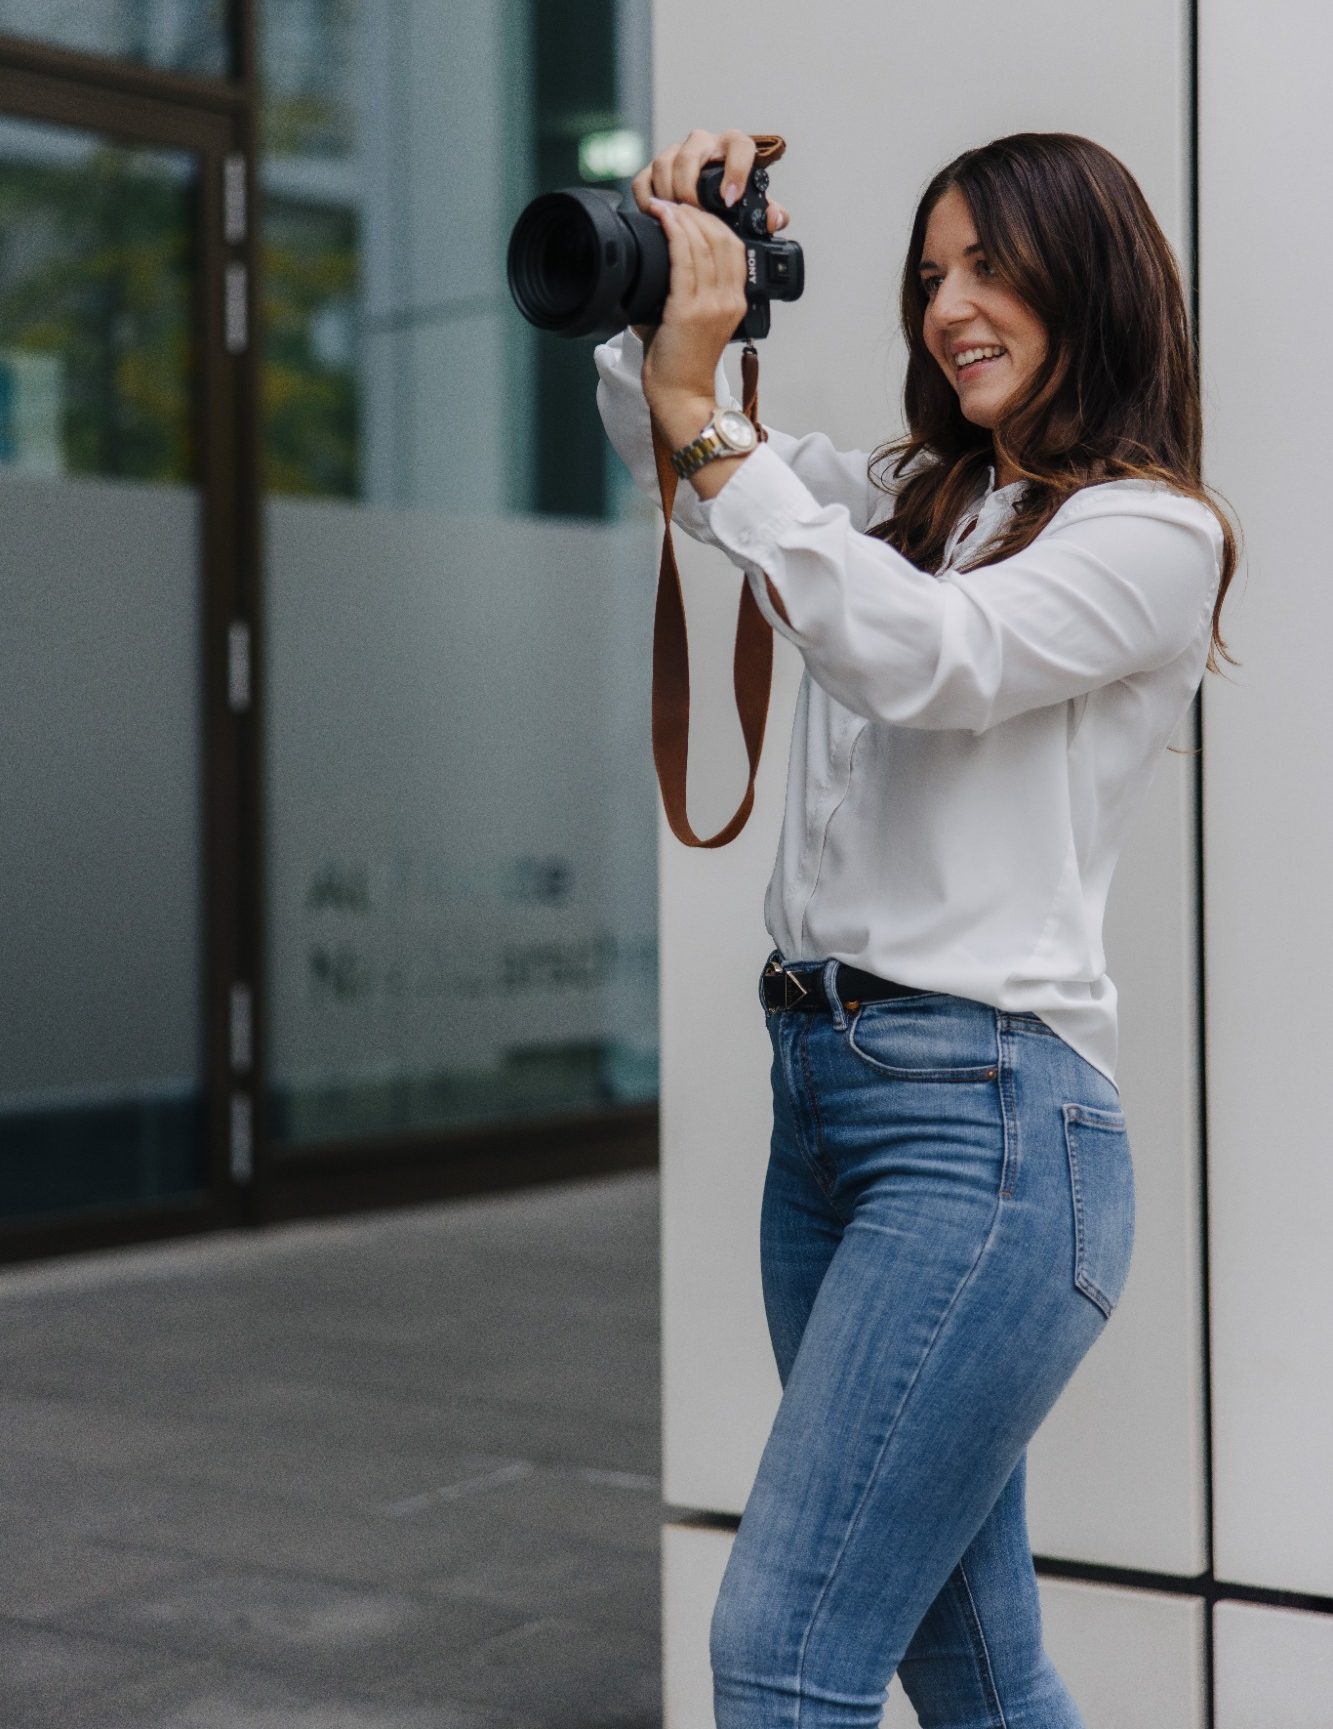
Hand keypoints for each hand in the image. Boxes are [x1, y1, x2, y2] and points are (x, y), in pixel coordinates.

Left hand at [636, 198, 749, 422]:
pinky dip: (673, 233)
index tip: (690, 211)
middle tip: (675, 202)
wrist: (681, 398)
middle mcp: (728, 301)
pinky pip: (685, 260)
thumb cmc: (682, 366)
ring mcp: (711, 305)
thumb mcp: (693, 322)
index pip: (734, 247)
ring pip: (703, 244)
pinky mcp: (689, 311)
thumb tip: (655, 269)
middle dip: (698, 213)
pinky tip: (663, 219)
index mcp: (735, 302)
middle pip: (722, 238)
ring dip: (682, 218)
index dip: (714, 222)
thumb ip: (683, 292)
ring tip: (665, 205)